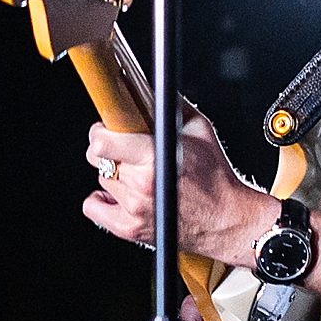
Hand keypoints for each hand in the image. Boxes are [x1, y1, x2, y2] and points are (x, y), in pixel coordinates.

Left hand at [82, 109, 277, 267]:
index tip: (107, 129)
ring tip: (136, 175)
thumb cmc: (216, 177)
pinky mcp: (130, 228)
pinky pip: (95, 208)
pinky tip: (120, 194)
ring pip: (102, 179)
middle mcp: (141, 184)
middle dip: (111, 150)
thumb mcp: (201, 130)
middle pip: (98, 159)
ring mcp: (134, 209)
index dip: (101, 131)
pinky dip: (103, 200)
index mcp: (155, 157)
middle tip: (126, 150)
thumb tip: (152, 92)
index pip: (103, 143)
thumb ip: (174, 107)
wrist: (225, 218)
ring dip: (115, 175)